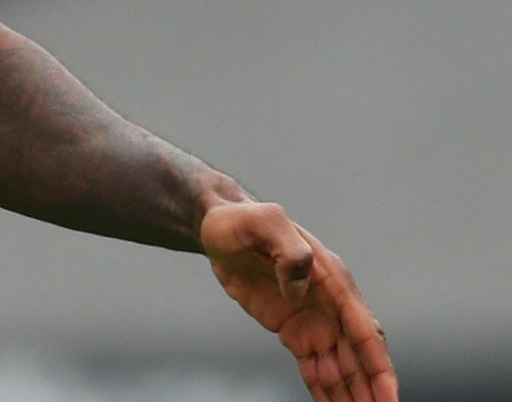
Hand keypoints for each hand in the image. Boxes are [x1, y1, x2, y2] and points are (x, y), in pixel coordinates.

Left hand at [200, 200, 396, 401]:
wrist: (217, 229)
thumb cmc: (240, 222)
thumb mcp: (263, 223)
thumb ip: (289, 250)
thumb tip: (298, 286)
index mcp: (332, 280)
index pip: (364, 330)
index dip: (378, 366)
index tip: (389, 396)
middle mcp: (331, 305)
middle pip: (359, 357)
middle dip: (371, 390)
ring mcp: (314, 320)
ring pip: (341, 368)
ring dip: (352, 395)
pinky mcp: (293, 331)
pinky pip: (316, 368)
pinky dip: (326, 391)